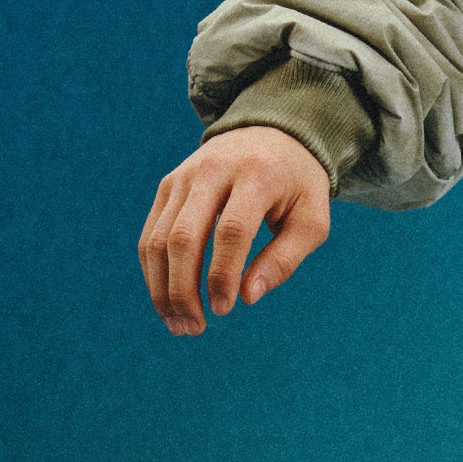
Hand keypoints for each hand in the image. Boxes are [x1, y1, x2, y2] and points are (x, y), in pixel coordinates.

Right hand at [138, 126, 331, 333]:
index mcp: (257, 176)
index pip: (231, 231)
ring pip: (159, 237)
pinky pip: (152, 232)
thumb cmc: (297, 186)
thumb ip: (285, 259)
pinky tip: (167, 300)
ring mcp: (184, 176)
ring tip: (178, 324)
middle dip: (183, 288)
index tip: (223, 311)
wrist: (271, 133)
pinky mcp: (167, 185)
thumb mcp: (311, 220)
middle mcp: (213, 171)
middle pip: (184, 236)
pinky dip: (154, 270)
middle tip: (193, 328)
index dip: (222, 274)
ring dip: (162, 287)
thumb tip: (248, 297)